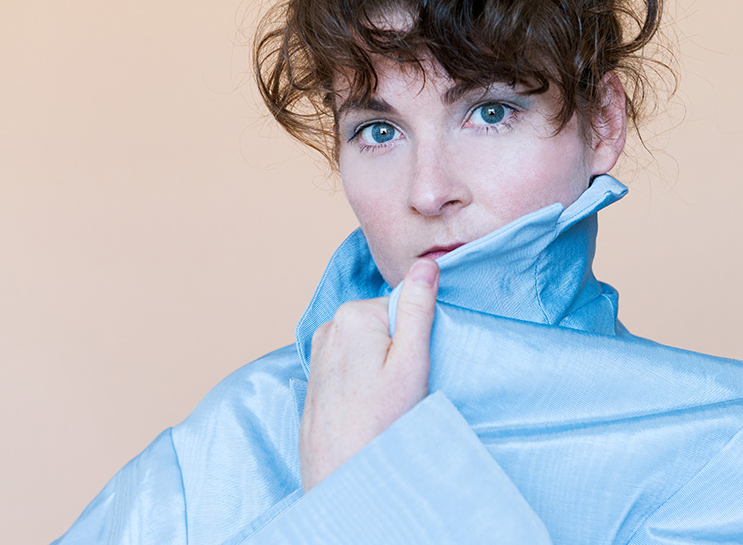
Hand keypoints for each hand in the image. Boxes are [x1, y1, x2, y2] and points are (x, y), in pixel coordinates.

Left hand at [299, 258, 438, 490]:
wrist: (342, 480)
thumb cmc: (380, 425)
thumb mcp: (411, 362)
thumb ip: (417, 309)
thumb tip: (427, 263)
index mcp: (352, 315)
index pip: (402, 308)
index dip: (415, 338)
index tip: (413, 369)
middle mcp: (328, 327)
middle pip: (384, 326)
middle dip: (398, 352)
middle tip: (401, 390)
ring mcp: (318, 354)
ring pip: (370, 348)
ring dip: (382, 370)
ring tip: (384, 404)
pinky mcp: (316, 379)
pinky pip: (353, 368)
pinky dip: (365, 384)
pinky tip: (368, 410)